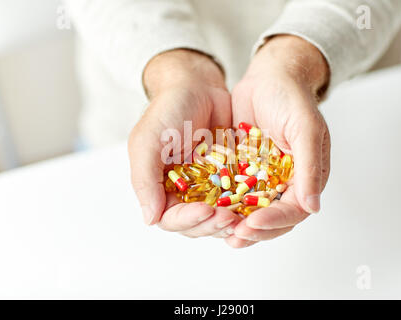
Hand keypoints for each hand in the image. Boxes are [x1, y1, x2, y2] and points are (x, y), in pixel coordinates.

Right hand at [128, 49, 241, 237]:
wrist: (198, 87)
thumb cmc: (167, 111)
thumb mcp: (148, 142)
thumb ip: (145, 179)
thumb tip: (149, 219)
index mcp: (160, 189)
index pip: (171, 218)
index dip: (188, 220)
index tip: (205, 211)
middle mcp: (184, 193)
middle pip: (197, 224)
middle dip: (212, 225)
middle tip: (228, 218)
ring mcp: (208, 187)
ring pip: (218, 217)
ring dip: (230, 221)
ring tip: (244, 217)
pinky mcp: (229, 178)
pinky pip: (238, 198)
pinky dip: (245, 205)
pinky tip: (255, 205)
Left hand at [228, 35, 330, 247]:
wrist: (269, 78)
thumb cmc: (292, 99)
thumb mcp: (305, 128)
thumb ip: (310, 166)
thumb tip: (312, 207)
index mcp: (307, 177)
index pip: (293, 210)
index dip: (274, 221)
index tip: (252, 224)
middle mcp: (287, 182)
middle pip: (273, 217)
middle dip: (255, 230)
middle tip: (234, 237)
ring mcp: (264, 178)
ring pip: (253, 210)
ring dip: (238, 223)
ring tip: (221, 233)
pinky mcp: (244, 170)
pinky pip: (235, 193)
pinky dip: (226, 205)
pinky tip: (210, 212)